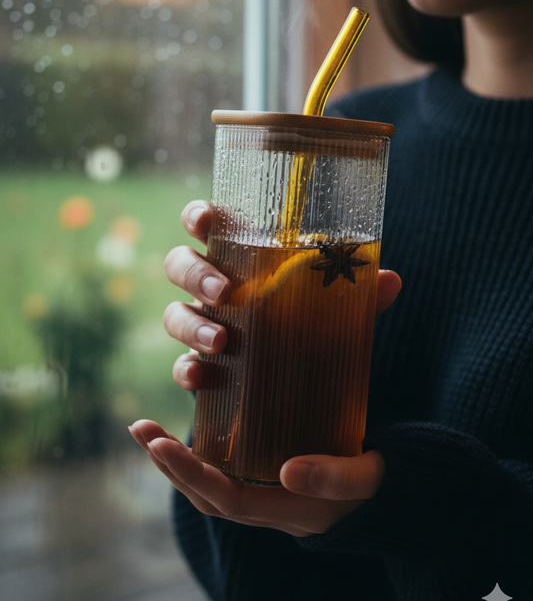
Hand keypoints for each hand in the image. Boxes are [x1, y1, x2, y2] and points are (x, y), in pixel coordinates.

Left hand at [129, 419, 384, 536]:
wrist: (388, 496)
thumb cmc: (378, 484)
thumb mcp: (365, 478)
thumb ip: (334, 476)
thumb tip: (287, 471)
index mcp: (288, 512)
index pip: (227, 498)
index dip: (191, 474)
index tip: (160, 444)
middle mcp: (269, 509)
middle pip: (207, 496)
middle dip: (170, 466)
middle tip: (140, 429)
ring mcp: (265, 497)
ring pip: (209, 487)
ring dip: (175, 462)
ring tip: (147, 431)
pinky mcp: (265, 478)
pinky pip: (223, 473)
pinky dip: (196, 456)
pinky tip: (183, 431)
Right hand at [164, 200, 401, 391]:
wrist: (296, 383)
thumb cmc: (307, 325)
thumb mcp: (333, 308)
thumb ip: (356, 294)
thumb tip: (389, 279)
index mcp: (238, 259)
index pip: (206, 226)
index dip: (198, 217)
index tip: (206, 221)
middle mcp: (212, 287)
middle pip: (180, 264)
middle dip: (195, 273)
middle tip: (225, 290)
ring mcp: (201, 325)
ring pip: (174, 314)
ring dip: (191, 324)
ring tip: (221, 341)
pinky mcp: (200, 365)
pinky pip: (181, 366)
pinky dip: (185, 370)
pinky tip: (199, 377)